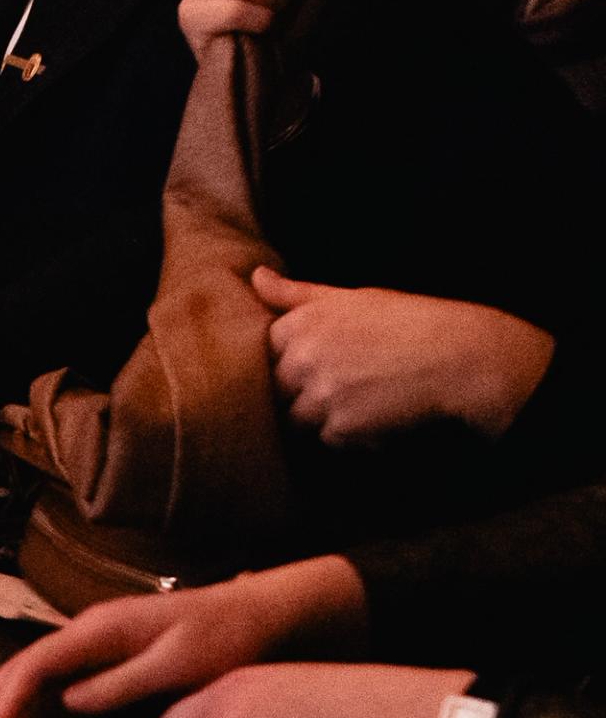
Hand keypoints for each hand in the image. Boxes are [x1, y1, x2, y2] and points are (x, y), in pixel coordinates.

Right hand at [0, 553, 370, 717]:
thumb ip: (122, 682)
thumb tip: (68, 703)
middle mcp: (85, 642)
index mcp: (98, 631)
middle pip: (20, 680)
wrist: (263, 619)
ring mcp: (93, 661)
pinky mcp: (106, 680)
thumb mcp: (181, 662)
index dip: (8, 703)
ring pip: (33, 697)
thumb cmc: (227, 636)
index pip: (36, 667)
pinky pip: (57, 708)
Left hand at [258, 271, 557, 444]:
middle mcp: (302, 358)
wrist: (461, 357)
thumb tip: (255, 277)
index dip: (291, 362)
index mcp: (299, 323)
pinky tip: (380, 415)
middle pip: (274, 390)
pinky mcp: (341, 427)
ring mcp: (319, 394)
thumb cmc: (408, 323)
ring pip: (297, 419)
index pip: (262, 354)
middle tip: (349, 382)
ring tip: (365, 398)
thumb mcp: (352, 298)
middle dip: (301, 392)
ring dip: (324, 416)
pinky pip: (328, 440)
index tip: (324, 360)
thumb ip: (296, 294)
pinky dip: (351, 435)